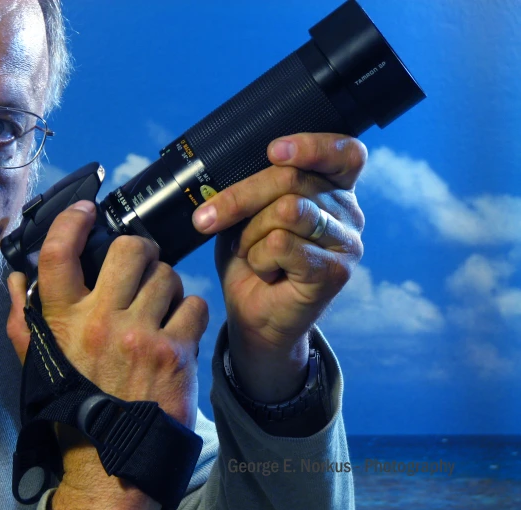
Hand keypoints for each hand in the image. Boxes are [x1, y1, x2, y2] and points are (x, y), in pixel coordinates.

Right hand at [6, 200, 208, 509]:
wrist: (112, 461)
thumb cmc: (72, 407)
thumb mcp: (35, 363)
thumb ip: (22, 317)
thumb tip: (14, 277)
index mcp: (63, 320)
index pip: (59, 253)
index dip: (73, 220)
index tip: (86, 211)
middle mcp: (101, 322)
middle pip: (131, 249)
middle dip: (140, 252)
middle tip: (141, 265)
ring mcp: (142, 336)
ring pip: (169, 276)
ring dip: (166, 286)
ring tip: (159, 307)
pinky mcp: (176, 353)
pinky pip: (194, 305)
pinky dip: (189, 313)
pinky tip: (177, 330)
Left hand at [192, 133, 365, 403]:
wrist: (253, 318)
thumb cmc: (251, 261)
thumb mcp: (246, 216)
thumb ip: (253, 189)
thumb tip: (229, 166)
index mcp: (332, 190)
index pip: (344, 153)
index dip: (311, 145)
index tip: (273, 151)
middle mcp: (348, 213)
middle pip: (292, 179)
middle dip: (240, 198)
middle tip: (208, 219)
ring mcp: (346, 243)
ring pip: (287, 210)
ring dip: (251, 234)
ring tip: (251, 253)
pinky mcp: (334, 272)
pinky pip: (283, 244)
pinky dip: (259, 258)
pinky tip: (266, 272)